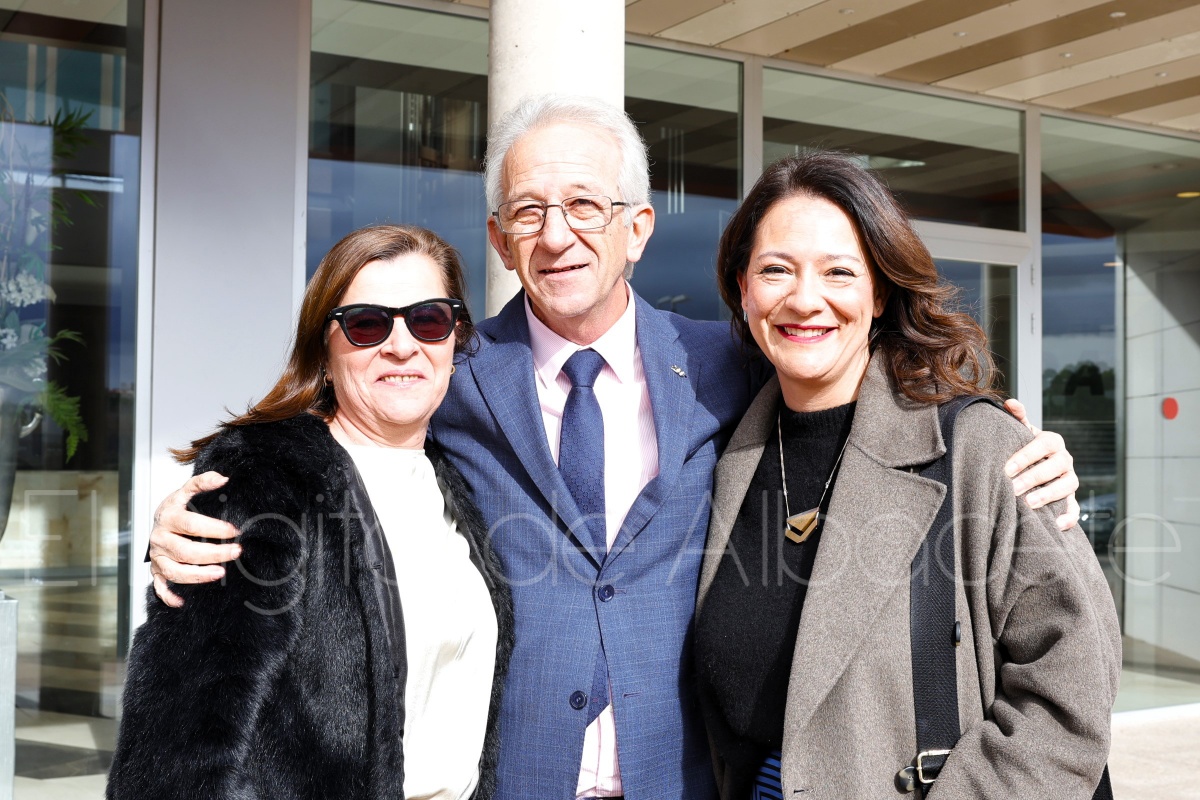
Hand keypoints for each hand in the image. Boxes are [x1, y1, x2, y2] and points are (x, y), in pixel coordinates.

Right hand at [149, 471, 240, 606]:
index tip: (234, 531)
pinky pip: (160, 587)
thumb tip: (222, 477)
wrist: (158, 521)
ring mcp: (158, 557)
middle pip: (186, 551)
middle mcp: (160, 538)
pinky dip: (169, 596)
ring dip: (198, 575)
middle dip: (213, 553)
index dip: (213, 528)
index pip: (191, 524)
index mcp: (168, 517)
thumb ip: (202, 482)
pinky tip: (183, 601)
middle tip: (236, 552)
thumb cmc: (176, 508)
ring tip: (220, 573)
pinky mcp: (156, 571)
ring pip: (175, 571)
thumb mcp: (186, 492)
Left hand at [1002, 399, 1079, 531]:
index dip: (1025, 456)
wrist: (1036, 465)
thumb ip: (1017, 418)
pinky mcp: (1072, 499)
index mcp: (1052, 441)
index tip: (1006, 469)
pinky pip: (1075, 509)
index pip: (1043, 445)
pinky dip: (1069, 518)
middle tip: (1013, 488)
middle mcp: (1065, 459)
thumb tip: (1011, 402)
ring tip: (1029, 504)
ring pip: (1067, 486)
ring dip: (1049, 495)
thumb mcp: (1021, 432)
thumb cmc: (1024, 447)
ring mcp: (1070, 479)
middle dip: (1034, 478)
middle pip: (1055, 467)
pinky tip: (1055, 525)